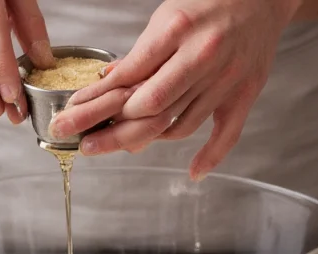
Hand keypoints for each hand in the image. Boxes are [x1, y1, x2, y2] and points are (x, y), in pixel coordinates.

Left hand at [50, 0, 300, 179]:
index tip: (74, 113)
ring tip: (114, 147)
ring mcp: (225, 81)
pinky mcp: (244, 95)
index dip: (97, 100)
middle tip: (82, 144)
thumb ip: (142, 52)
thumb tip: (110, 82)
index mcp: (178, 30)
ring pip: (178, 126)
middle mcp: (202, 57)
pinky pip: (226, 134)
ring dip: (144, 141)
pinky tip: (192, 172)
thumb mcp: (168, 15)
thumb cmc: (212, 1)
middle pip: (148, 109)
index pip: (130, 77)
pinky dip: (209, 157)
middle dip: (110, 130)